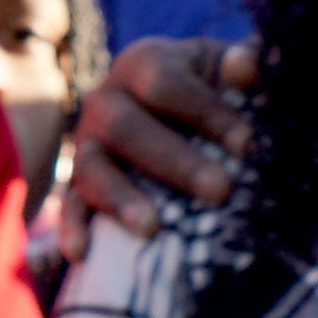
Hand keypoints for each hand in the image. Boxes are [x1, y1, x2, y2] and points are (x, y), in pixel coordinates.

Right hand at [68, 32, 258, 237]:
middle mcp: (108, 99)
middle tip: (221, 191)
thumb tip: (244, 66)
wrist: (190, 107)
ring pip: (91, 167)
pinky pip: (70, 203)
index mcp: (146, 63)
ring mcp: (88, 142)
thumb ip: (244, 67)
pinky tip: (82, 253)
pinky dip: (73, 227)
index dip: (205, 112)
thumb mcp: (234, 71)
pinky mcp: (81, 181)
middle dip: (174, 161)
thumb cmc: (221, 86)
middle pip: (125, 126)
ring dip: (120, 197)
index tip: (247, 144)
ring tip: (153, 228)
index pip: (165, 85)